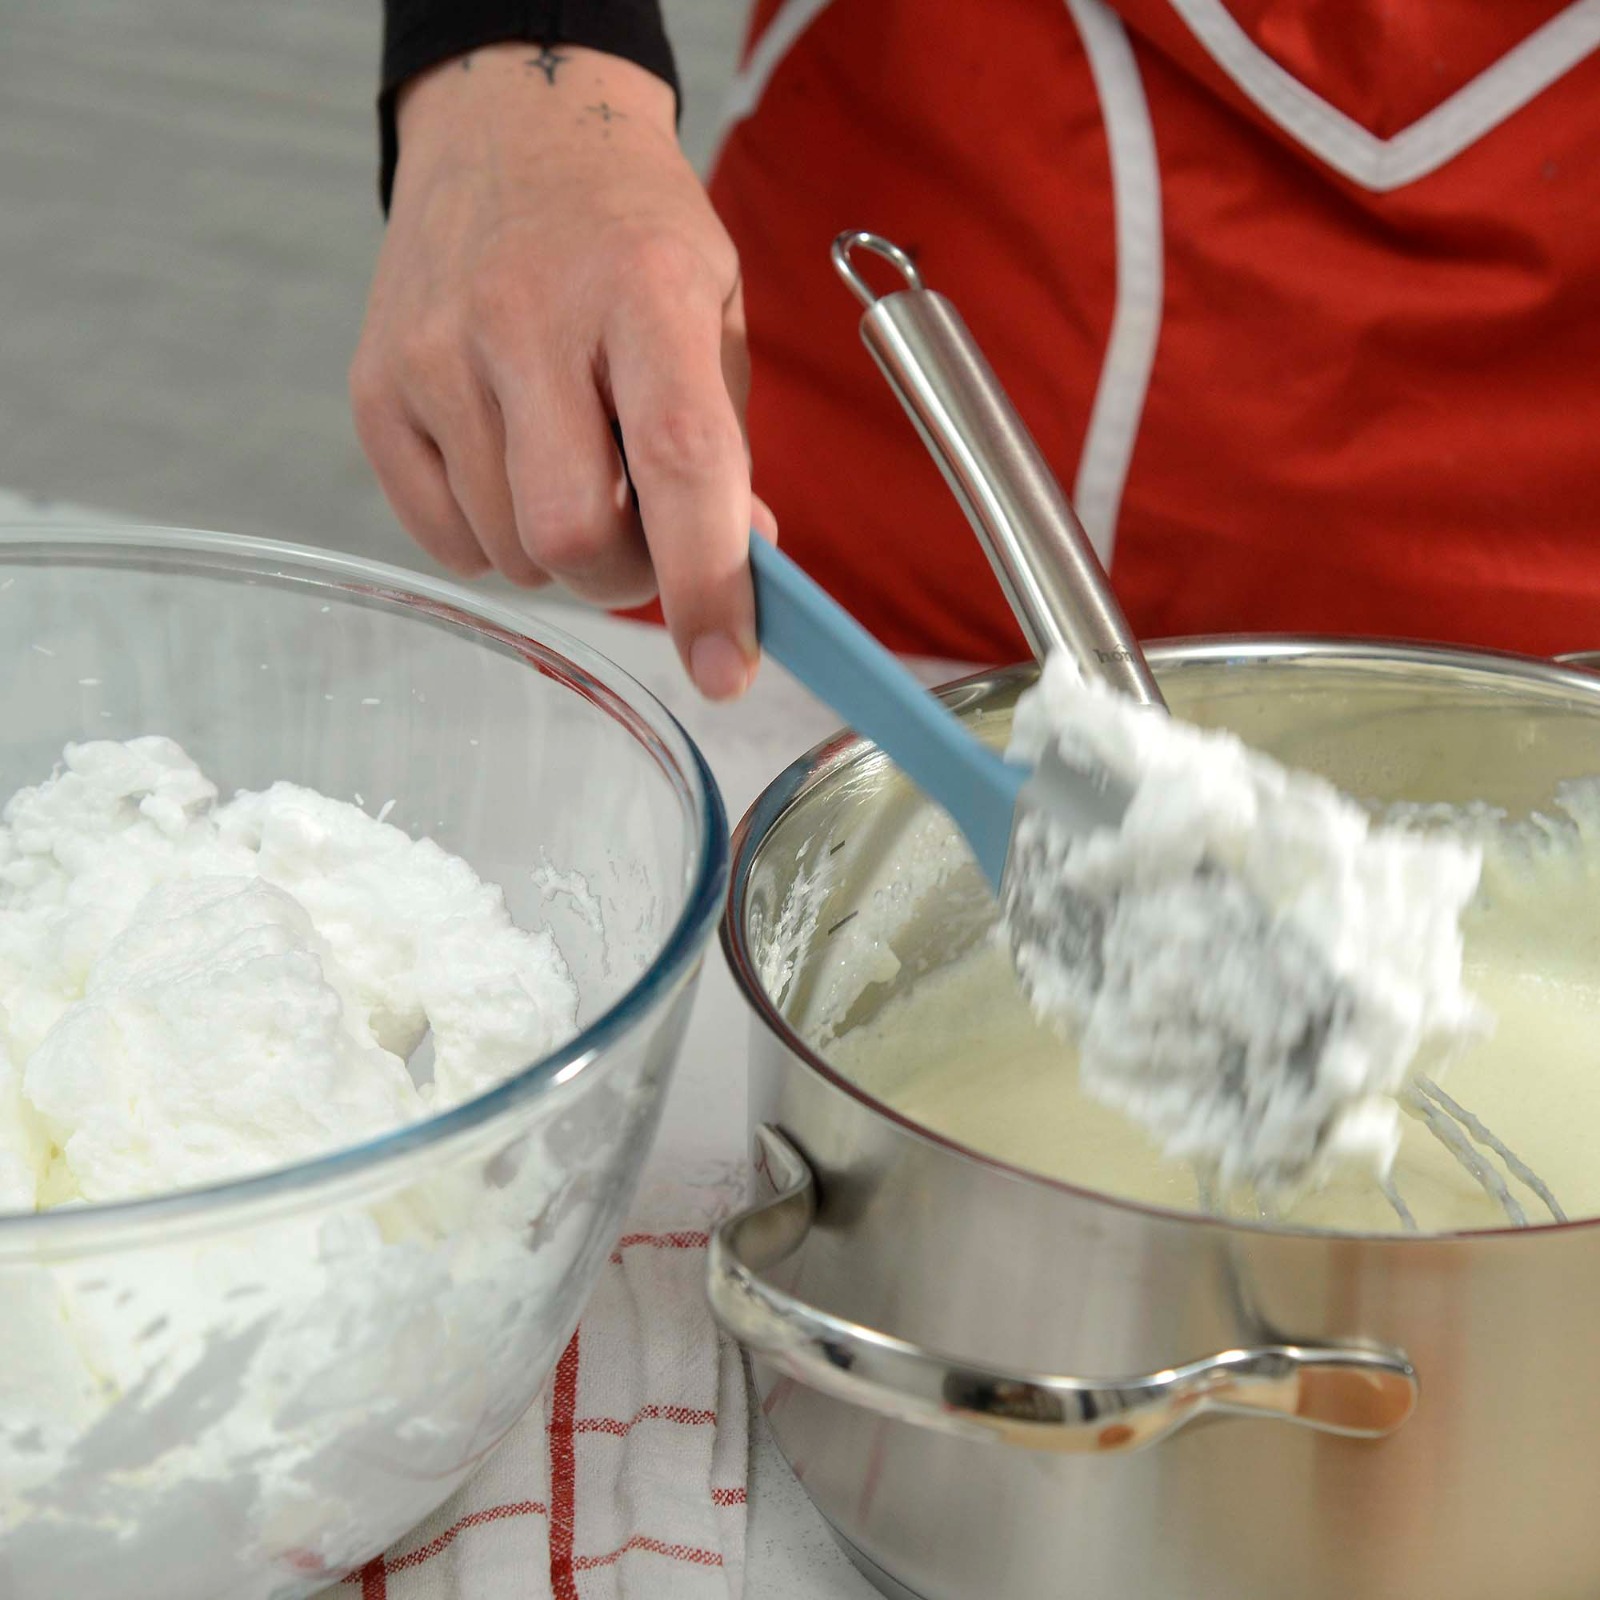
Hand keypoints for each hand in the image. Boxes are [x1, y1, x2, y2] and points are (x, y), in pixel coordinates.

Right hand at [351, 43, 765, 699]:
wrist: (510, 130)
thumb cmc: (629, 234)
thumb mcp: (712, 313)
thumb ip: (725, 448)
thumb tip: (737, 572)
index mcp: (642, 290)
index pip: (680, 462)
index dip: (707, 583)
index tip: (726, 672)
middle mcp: (526, 316)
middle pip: (572, 535)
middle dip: (627, 578)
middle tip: (647, 540)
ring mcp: (434, 353)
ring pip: (511, 552)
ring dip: (562, 557)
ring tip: (575, 471)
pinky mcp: (375, 389)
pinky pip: (445, 541)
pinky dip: (496, 541)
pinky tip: (513, 467)